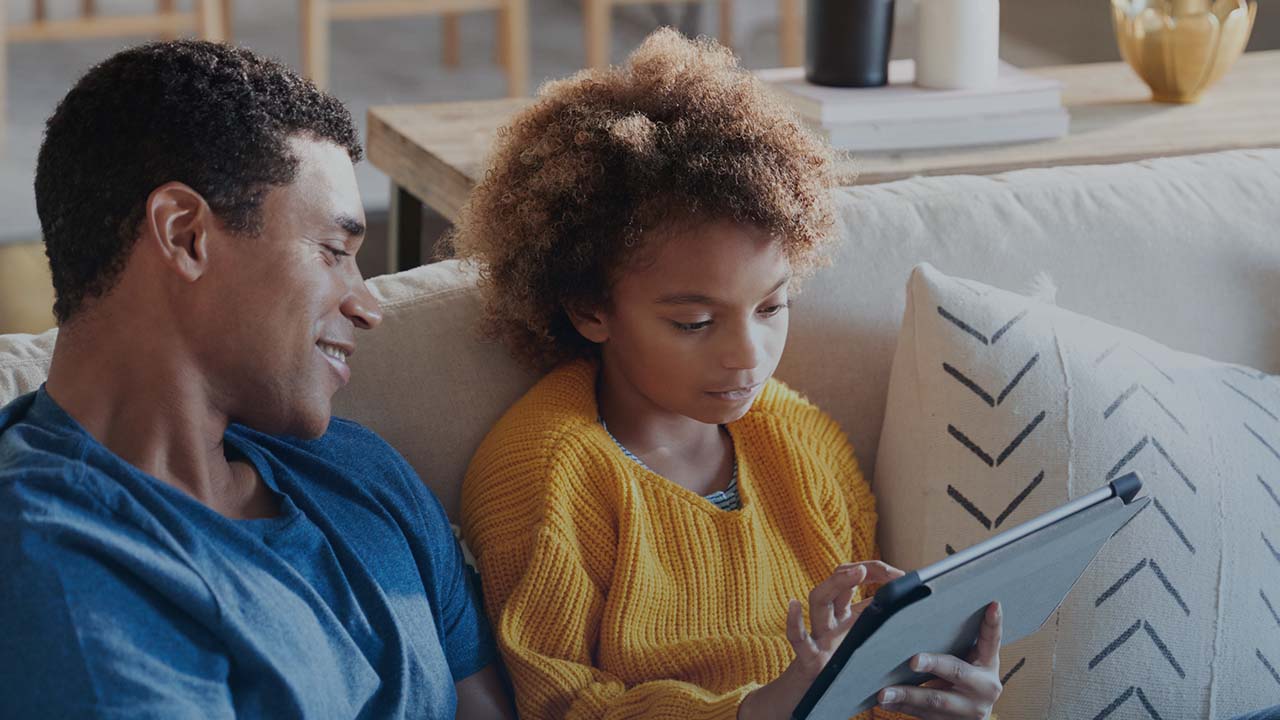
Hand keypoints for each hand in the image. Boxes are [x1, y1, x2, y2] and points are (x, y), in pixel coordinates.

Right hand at [738, 561, 905, 719]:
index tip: (899, 574)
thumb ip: (876, 627)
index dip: (874, 571)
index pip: (852, 580)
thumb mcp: (859, 645)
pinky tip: (794, 606)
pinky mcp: (809, 659)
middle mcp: (829, 621)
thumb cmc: (839, 673)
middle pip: (836, 584)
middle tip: (878, 569)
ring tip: (854, 572)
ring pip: (818, 600)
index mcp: (842, 616)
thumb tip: (910, 614)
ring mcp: (818, 637)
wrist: (807, 702)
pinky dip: (794, 623)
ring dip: (836, 583)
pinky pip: (798, 640)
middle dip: (855, 570)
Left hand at [877, 601, 1003, 719]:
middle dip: (934, 665)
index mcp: (989, 664)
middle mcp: (985, 687)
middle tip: (913, 660)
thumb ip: (958, 642)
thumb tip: (927, 610)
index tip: (992, 604)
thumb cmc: (966, 677)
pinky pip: (924, 715)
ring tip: (884, 692)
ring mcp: (970, 709)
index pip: (992, 639)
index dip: (993, 622)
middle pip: (957, 672)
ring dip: (907, 695)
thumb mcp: (971, 660)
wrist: (972, 713)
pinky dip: (902, 707)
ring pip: (935, 700)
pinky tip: (885, 702)